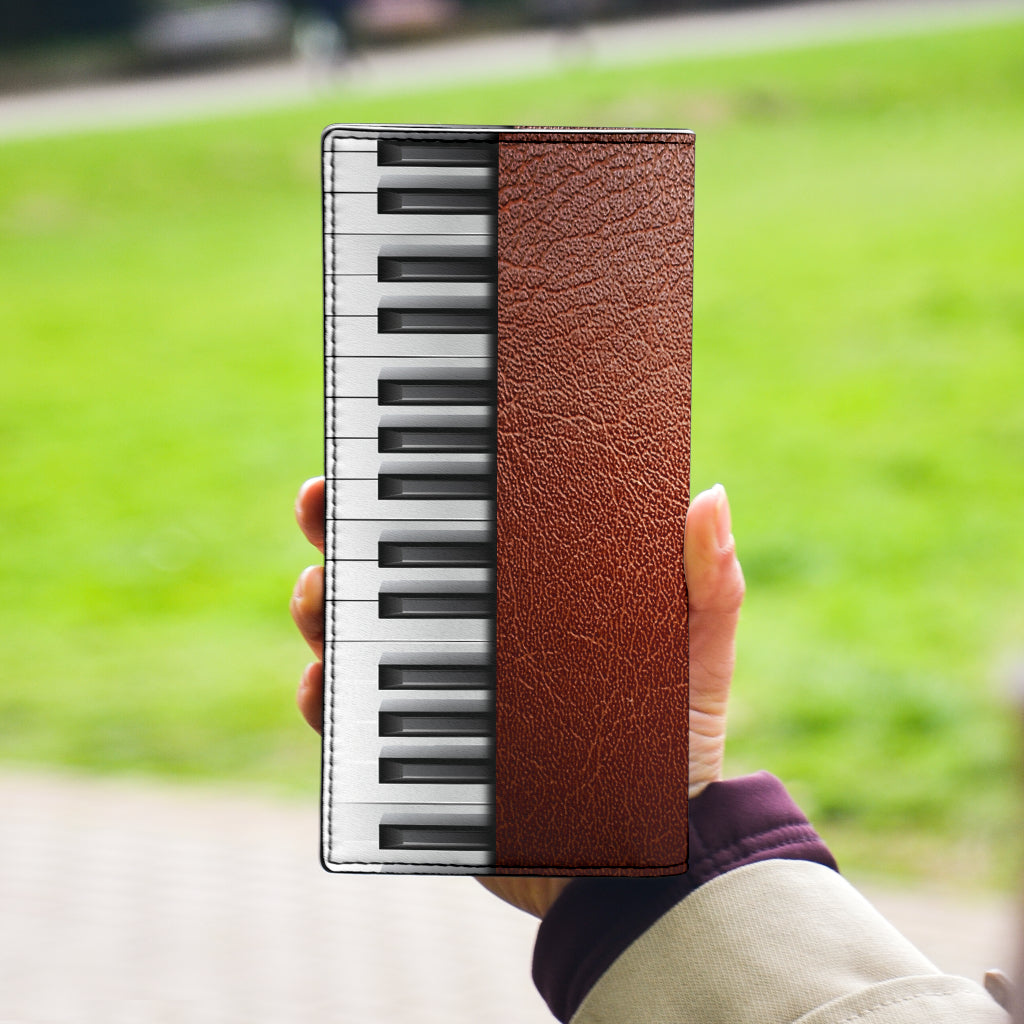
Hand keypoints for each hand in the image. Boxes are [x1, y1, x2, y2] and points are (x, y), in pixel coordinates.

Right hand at [291, 479, 743, 917]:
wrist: (650, 858)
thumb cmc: (681, 748)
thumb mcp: (702, 656)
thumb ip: (710, 584)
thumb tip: (708, 494)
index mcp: (531, 604)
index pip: (460, 535)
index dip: (414, 491)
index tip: (379, 452)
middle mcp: (477, 644)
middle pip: (394, 578)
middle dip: (344, 537)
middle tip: (321, 507)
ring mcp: (445, 700)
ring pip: (360, 644)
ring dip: (324, 612)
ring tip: (319, 597)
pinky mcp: (424, 760)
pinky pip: (357, 729)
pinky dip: (327, 704)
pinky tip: (323, 684)